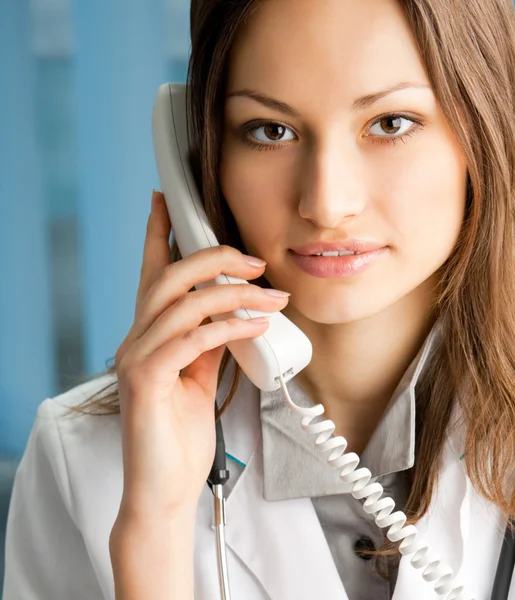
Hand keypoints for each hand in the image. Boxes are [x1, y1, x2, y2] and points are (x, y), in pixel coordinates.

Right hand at [112, 190, 289, 521]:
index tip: (164, 200)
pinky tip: (258, 324)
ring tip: (273, 297)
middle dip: (214, 258)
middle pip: (169, 277)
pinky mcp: (146, 382)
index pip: (150, 273)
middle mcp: (136, 340)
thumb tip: (235, 309)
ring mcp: (136, 359)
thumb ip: (209, 339)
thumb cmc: (181, 432)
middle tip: (255, 261)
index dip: (156, 234)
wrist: (165, 487)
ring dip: (234, 295)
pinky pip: (192, 340)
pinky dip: (229, 326)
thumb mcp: (200, 374)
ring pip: (183, 304)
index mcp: (149, 335)